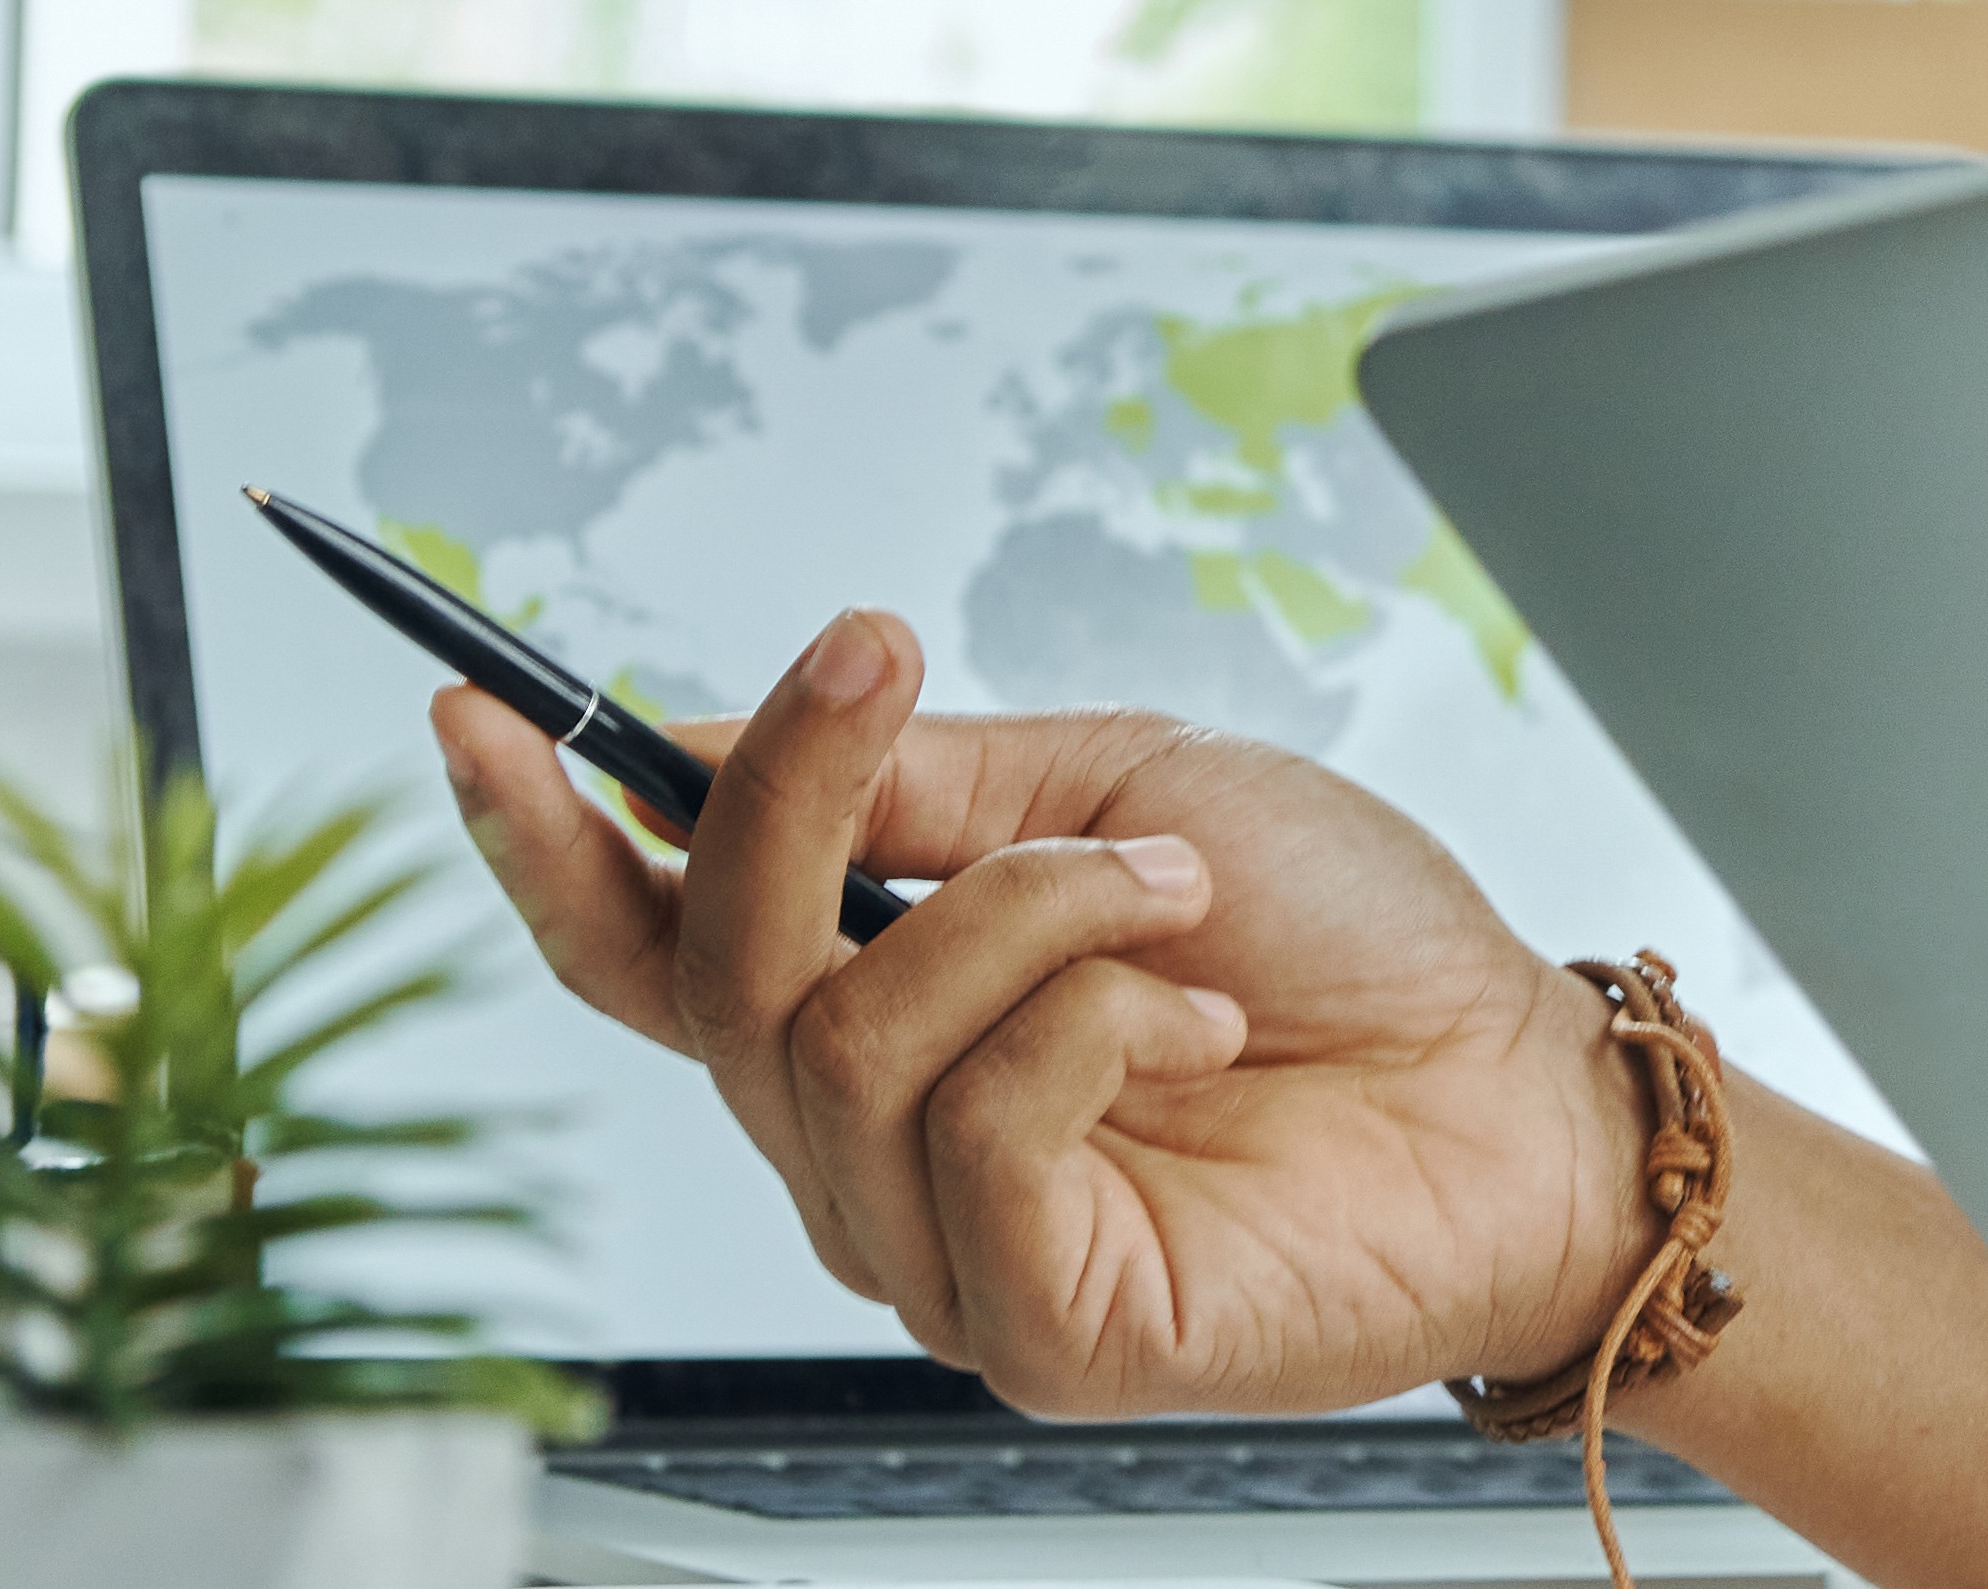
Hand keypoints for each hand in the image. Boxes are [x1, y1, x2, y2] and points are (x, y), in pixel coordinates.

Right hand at [436, 611, 1649, 1415]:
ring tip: (1172, 894)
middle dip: (799, 791)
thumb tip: (712, 743)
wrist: (1521, 1086)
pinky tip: (1205, 1024)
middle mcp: (869, 1145)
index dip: (539, 841)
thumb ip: (921, 786)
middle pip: (717, 970)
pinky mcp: (1031, 1327)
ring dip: (1027, 910)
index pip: (643, 950)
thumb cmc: (1349, 943)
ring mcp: (939, 1248)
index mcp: (874, 1009)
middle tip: (888, 658)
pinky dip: (1098, 1023)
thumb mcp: (1122, 787)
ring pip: (842, 1040)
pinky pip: (976, 1127)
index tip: (466, 707)